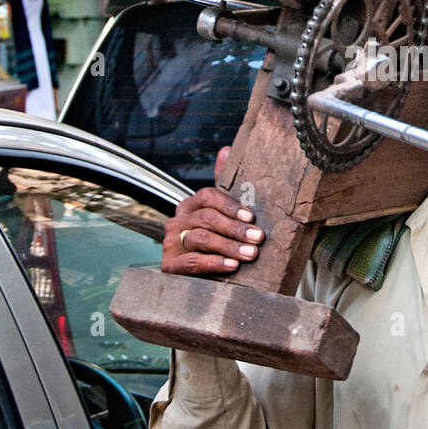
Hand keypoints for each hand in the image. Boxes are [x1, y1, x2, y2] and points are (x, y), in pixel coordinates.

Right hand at [161, 147, 263, 275]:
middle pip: (207, 218)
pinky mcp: (169, 265)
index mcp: (190, 205)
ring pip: (201, 239)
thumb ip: (225, 185)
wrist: (201, 278)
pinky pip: (192, 262)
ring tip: (250, 254)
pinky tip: (231, 265)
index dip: (230, 205)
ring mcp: (171, 243)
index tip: (251, 217)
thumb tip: (226, 150)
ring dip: (229, 246)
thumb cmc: (217, 243)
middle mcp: (177, 221)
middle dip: (235, 229)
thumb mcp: (223, 215)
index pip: (207, 196)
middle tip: (258, 238)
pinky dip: (214, 263)